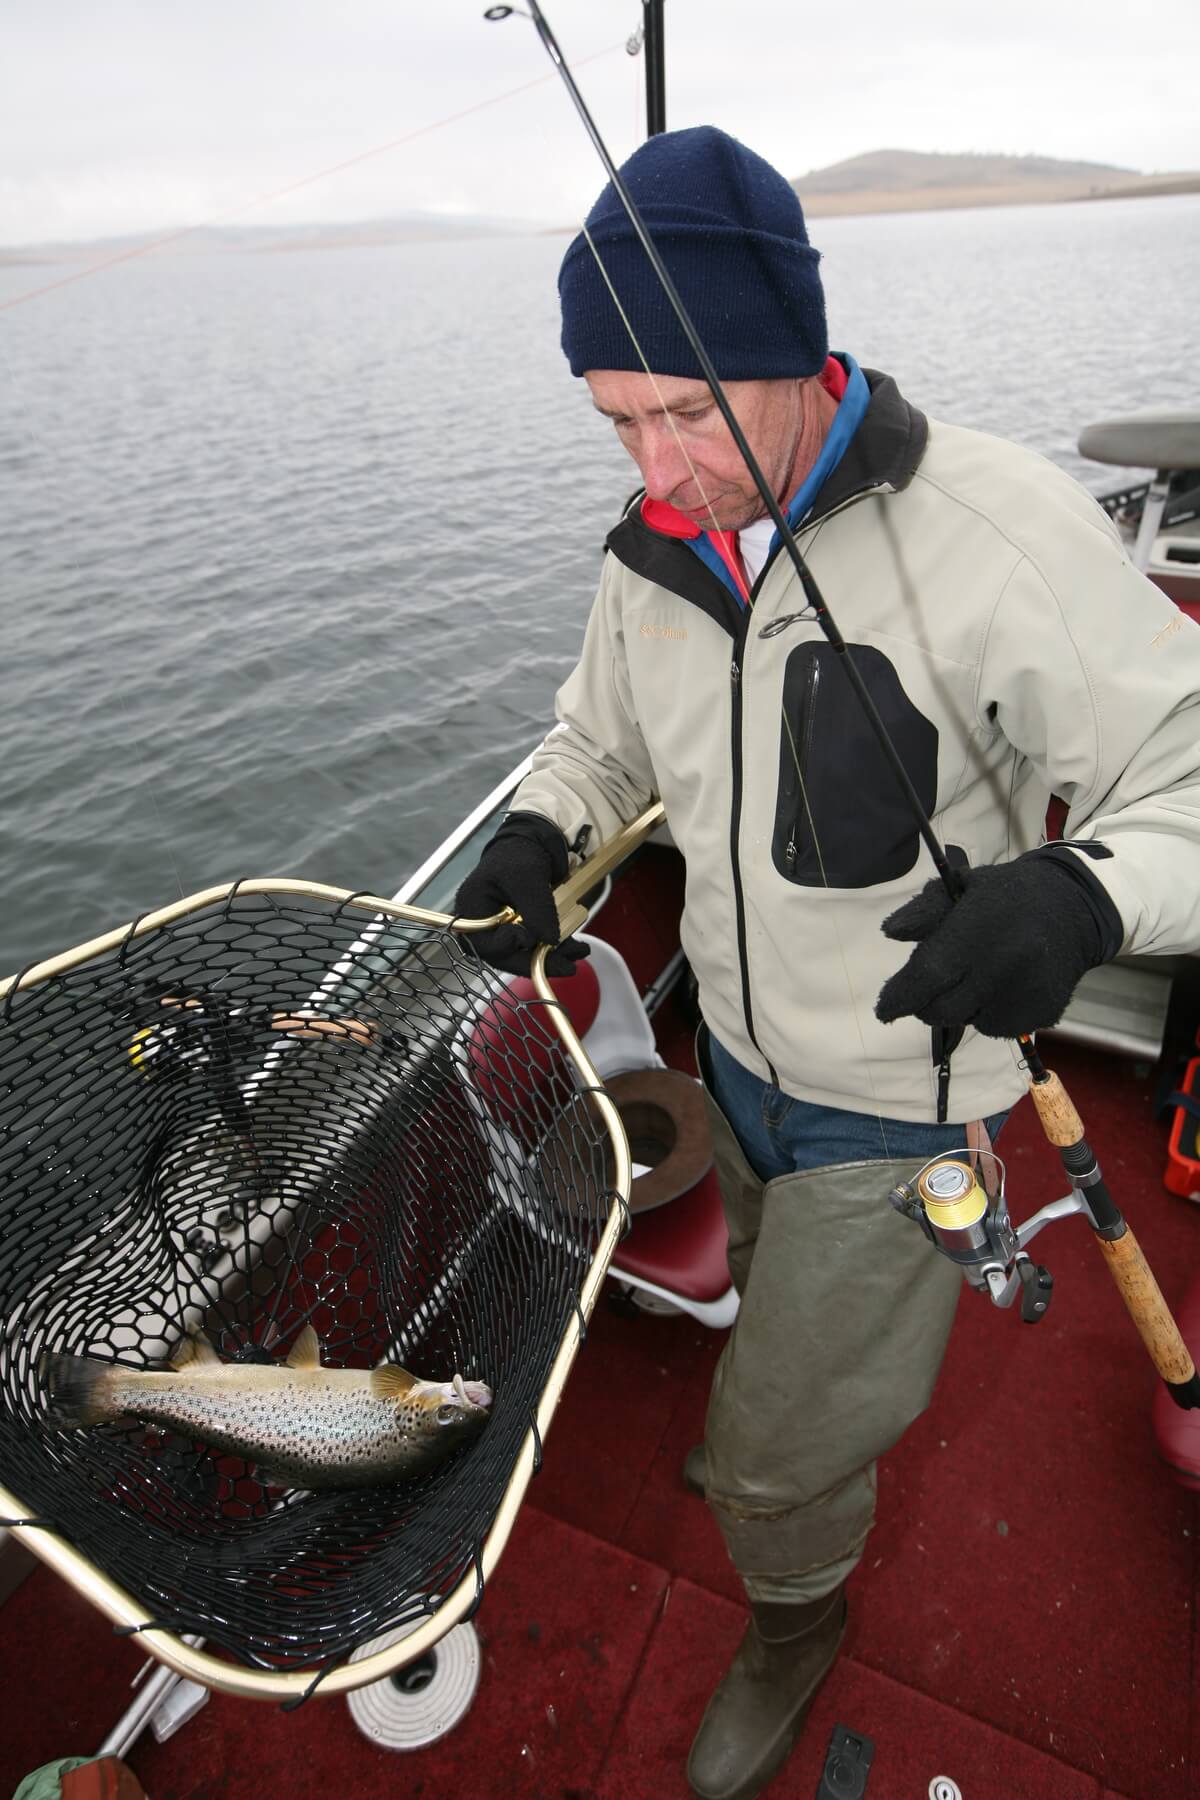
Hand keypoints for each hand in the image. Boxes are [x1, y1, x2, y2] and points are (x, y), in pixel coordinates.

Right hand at [453, 812, 590, 978]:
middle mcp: (484, 926)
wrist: (533, 842)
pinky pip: (535, 946)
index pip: (486, 945)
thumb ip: (536, 909)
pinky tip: (576, 947)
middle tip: (568, 966)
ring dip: (553, 957)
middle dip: (539, 961)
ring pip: (525, 955)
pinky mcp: (520, 930)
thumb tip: (549, 941)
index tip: (531, 939)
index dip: (509, 948)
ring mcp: (503, 929)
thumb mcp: (527, 876)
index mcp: (472, 911)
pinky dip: (556, 948)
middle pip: (507, 956)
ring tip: (579, 952)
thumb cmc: (519, 854)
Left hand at [874, 851, 1120, 1038]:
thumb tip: (891, 932)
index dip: (901, 996)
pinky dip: (989, 1014)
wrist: (1074, 905)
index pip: (928, 975)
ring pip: (969, 1021)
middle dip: (926, 1004)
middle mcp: (1004, 965)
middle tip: (933, 986)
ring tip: (977, 975)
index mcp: (979, 930)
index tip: (884, 1009)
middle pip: (943, 1009)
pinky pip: (998, 1028)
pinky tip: (1001, 986)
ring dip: (960, 1007)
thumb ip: (923, 912)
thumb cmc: (1008, 895)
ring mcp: (1025, 993)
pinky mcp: (1042, 1012)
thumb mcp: (962, 887)